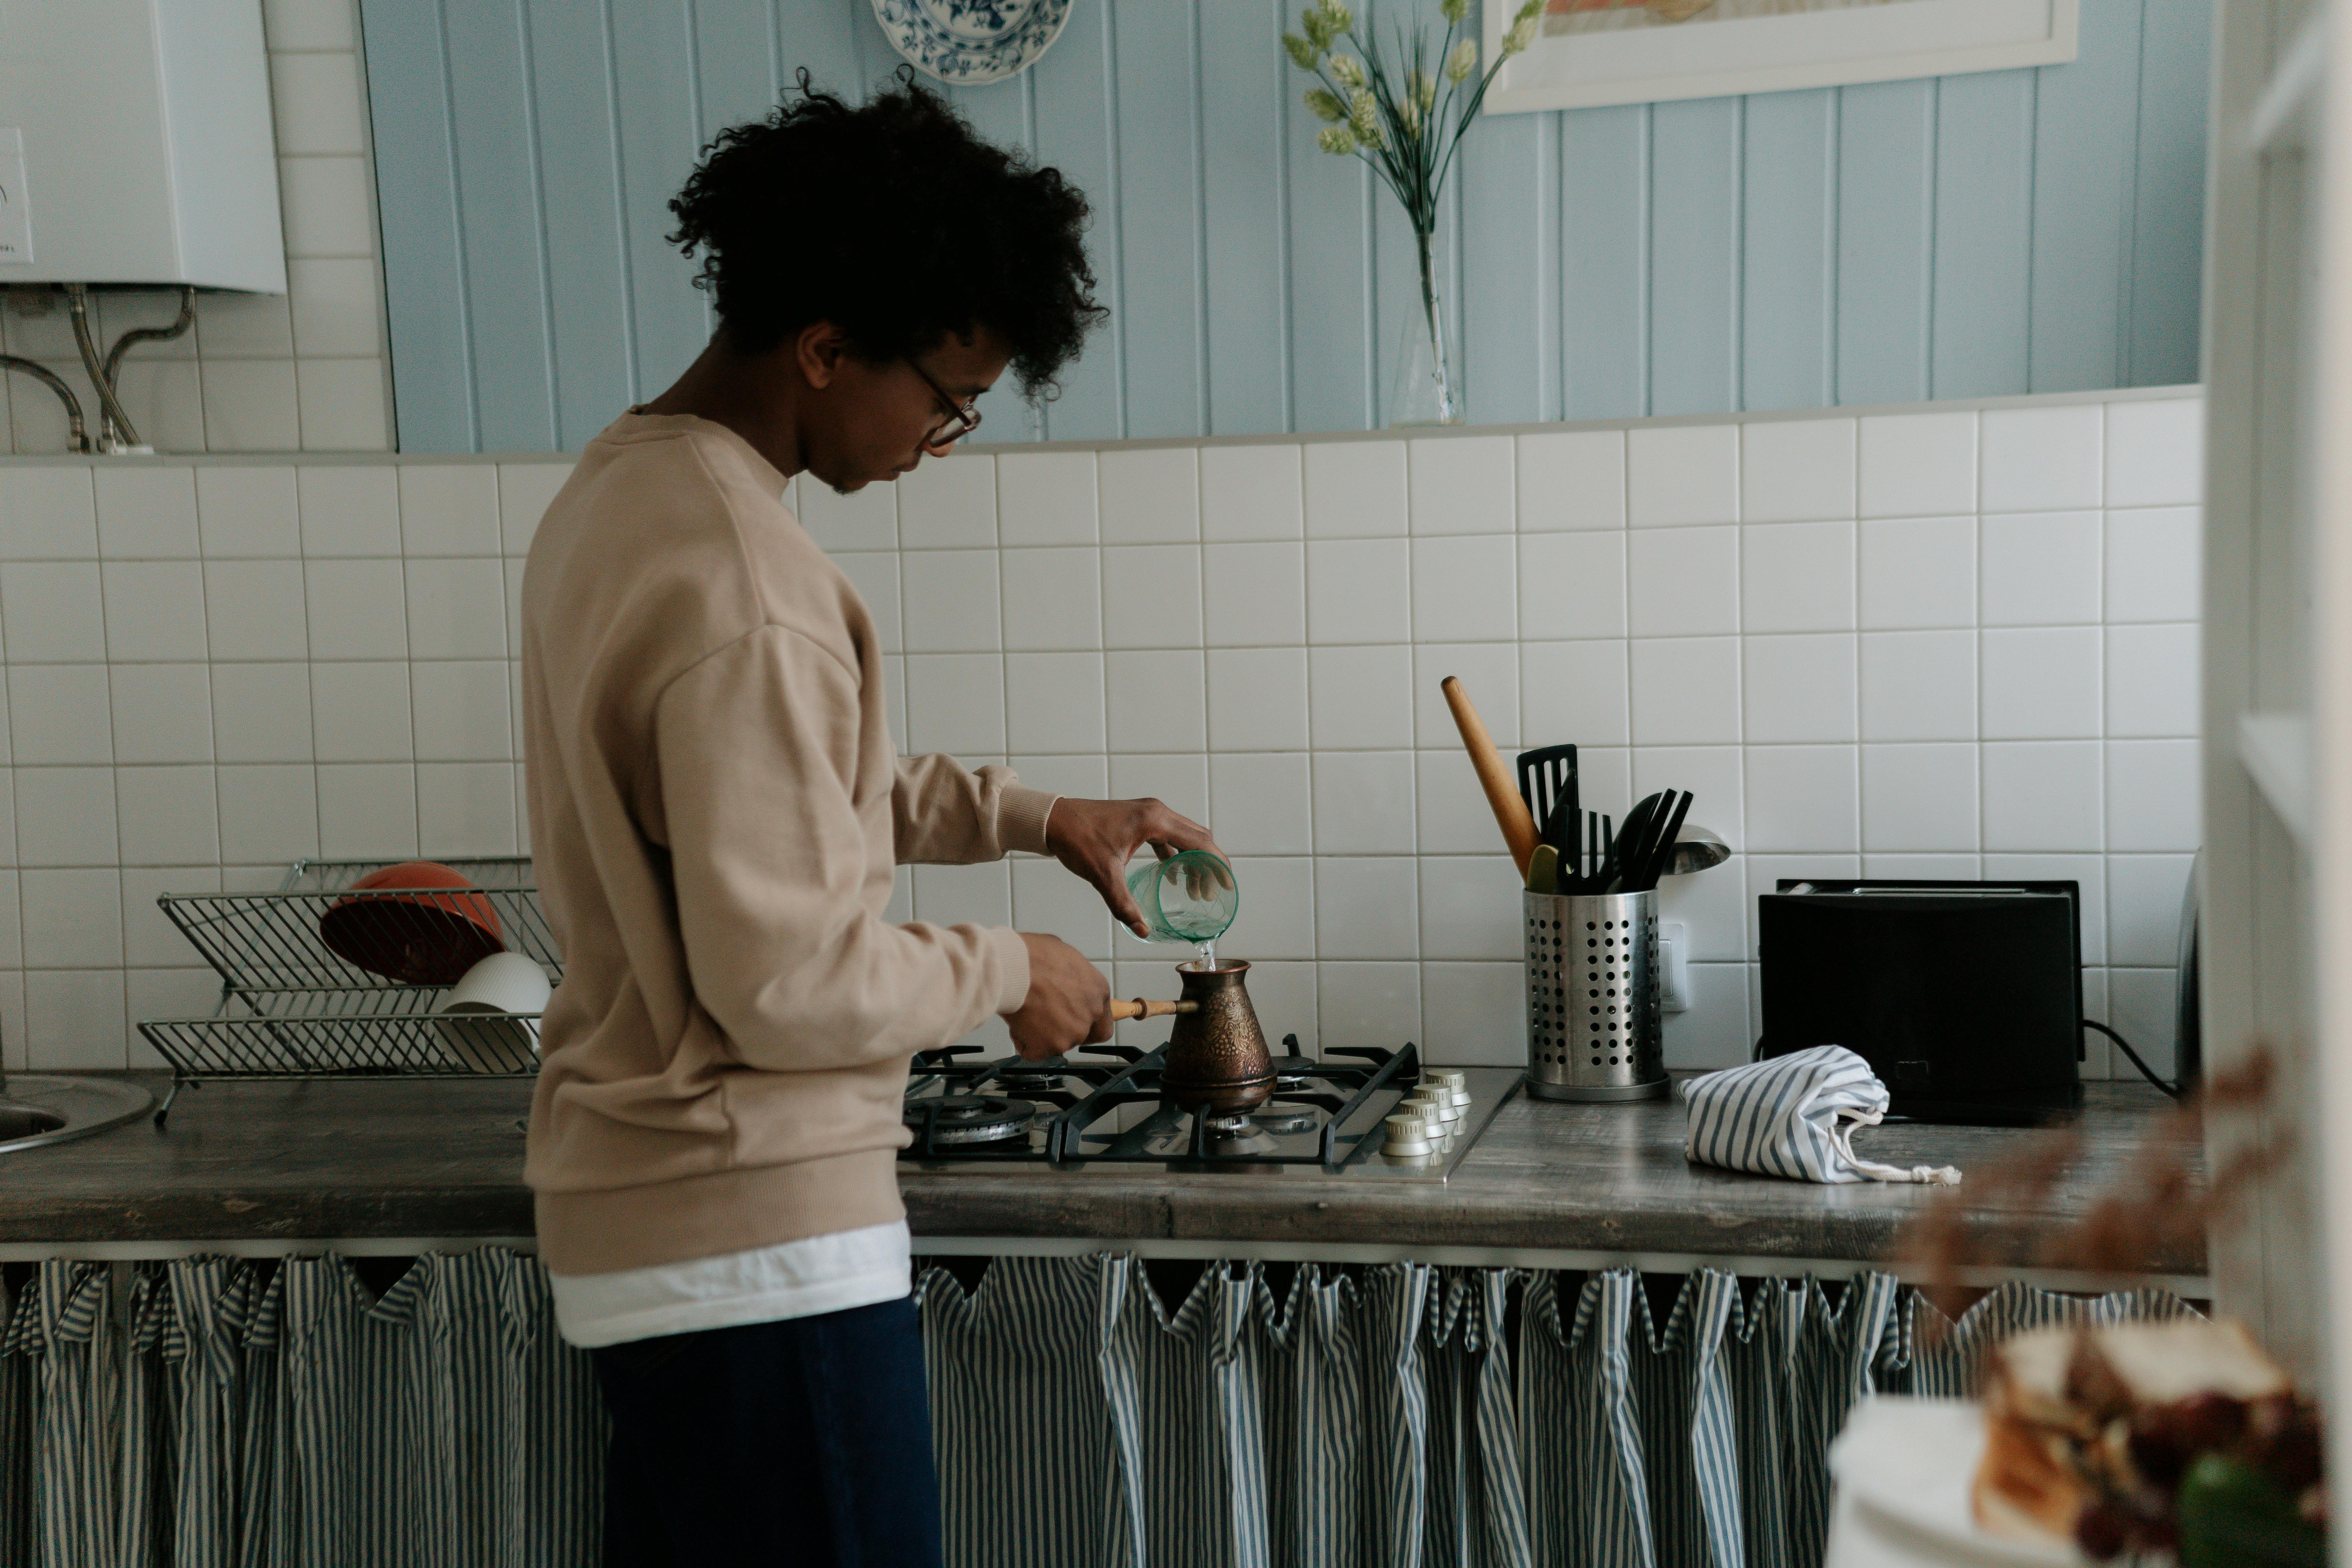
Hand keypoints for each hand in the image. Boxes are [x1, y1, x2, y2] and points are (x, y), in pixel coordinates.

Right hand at [1005, 933, 1112, 1059]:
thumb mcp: (1065, 957)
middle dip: (1064, 1031)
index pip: (1103, 1022)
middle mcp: (1090, 1015)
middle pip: (1081, 1035)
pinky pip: (1033, 1051)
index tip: (1074, 1021)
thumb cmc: (1034, 956)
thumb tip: (1063, 980)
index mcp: (1098, 991)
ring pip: (1057, 1044)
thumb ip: (1072, 978)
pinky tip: (1016, 1021)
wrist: (1014, 969)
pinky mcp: (1051, 1047)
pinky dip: (1022, 1041)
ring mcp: (1072, 1034)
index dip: (1087, 1024)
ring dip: (1041, 1034)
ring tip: (1025, 1011)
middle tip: (1045, 1020)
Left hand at [1042, 797, 1224, 937]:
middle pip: (1197, 837)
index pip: (1199, 841)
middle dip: (1209, 865)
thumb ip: (1123, 903)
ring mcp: (1148, 813)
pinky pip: (1168, 837)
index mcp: (1154, 820)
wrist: (1053, 819)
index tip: (1228, 884)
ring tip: (1195, 890)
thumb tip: (1142, 929)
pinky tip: (1172, 876)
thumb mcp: (1103, 874)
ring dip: (1193, 861)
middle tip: (1213, 893)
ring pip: (1184, 837)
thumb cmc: (1077, 839)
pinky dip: (1176, 855)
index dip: (1217, 864)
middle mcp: (1156, 812)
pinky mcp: (1139, 819)